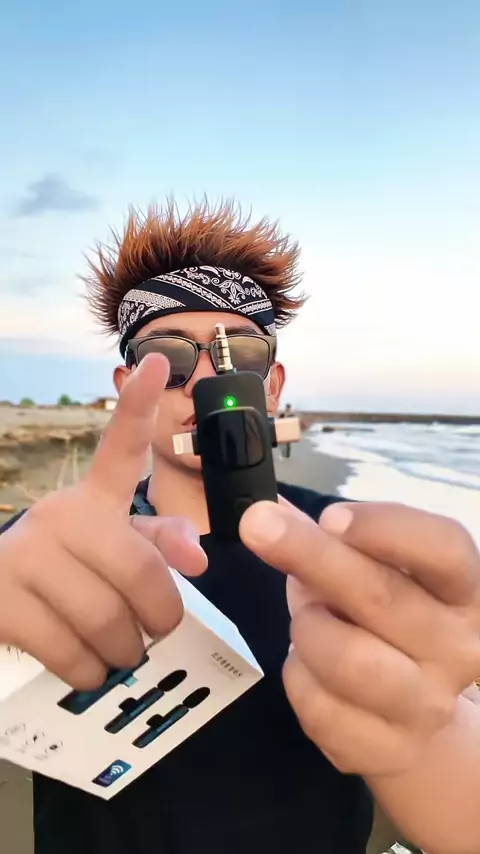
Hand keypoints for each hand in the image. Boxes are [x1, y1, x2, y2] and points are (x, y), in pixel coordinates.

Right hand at [0, 355, 206, 689]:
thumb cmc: (64, 571)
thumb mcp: (112, 549)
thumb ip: (159, 542)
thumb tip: (198, 558)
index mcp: (92, 499)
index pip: (119, 448)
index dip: (138, 407)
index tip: (156, 363)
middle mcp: (60, 515)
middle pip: (144, 577)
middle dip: (160, 619)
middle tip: (153, 629)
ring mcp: (27, 554)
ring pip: (110, 624)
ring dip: (125, 652)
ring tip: (116, 647)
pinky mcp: (1, 598)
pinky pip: (74, 654)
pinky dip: (91, 671)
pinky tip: (84, 661)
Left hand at [240, 499, 479, 776]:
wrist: (417, 712)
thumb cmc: (392, 621)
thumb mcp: (373, 569)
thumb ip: (331, 537)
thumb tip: (268, 507)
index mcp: (464, 589)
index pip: (442, 548)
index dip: (384, 527)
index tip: (328, 516)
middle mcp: (459, 647)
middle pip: (381, 596)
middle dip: (310, 555)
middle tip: (257, 525)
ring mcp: (428, 705)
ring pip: (347, 659)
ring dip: (307, 628)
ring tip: (308, 621)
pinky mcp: (389, 749)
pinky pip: (317, 707)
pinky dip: (297, 675)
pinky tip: (308, 665)